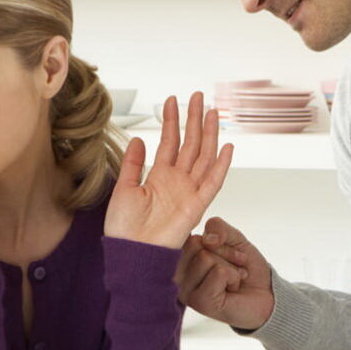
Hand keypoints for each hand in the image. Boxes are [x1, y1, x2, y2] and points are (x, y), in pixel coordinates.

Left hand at [105, 92, 232, 248]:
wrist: (131, 253)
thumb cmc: (124, 228)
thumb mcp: (123, 188)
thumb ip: (133, 163)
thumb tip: (138, 139)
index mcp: (159, 177)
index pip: (170, 142)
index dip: (172, 121)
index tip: (173, 100)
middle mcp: (177, 182)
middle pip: (191, 144)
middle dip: (194, 120)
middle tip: (198, 97)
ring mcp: (189, 192)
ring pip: (204, 157)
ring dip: (209, 134)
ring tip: (212, 112)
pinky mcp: (197, 205)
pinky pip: (213, 182)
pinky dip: (221, 165)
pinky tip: (227, 146)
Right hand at [175, 217, 274, 329]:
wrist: (266, 294)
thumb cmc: (245, 268)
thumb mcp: (232, 238)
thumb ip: (217, 227)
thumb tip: (207, 239)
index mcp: (178, 260)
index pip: (187, 234)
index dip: (214, 239)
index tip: (224, 252)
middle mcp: (176, 277)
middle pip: (195, 244)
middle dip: (223, 252)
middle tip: (232, 267)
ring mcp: (185, 291)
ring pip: (206, 258)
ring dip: (230, 267)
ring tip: (233, 279)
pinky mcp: (199, 303)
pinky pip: (218, 272)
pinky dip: (233, 277)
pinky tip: (232, 289)